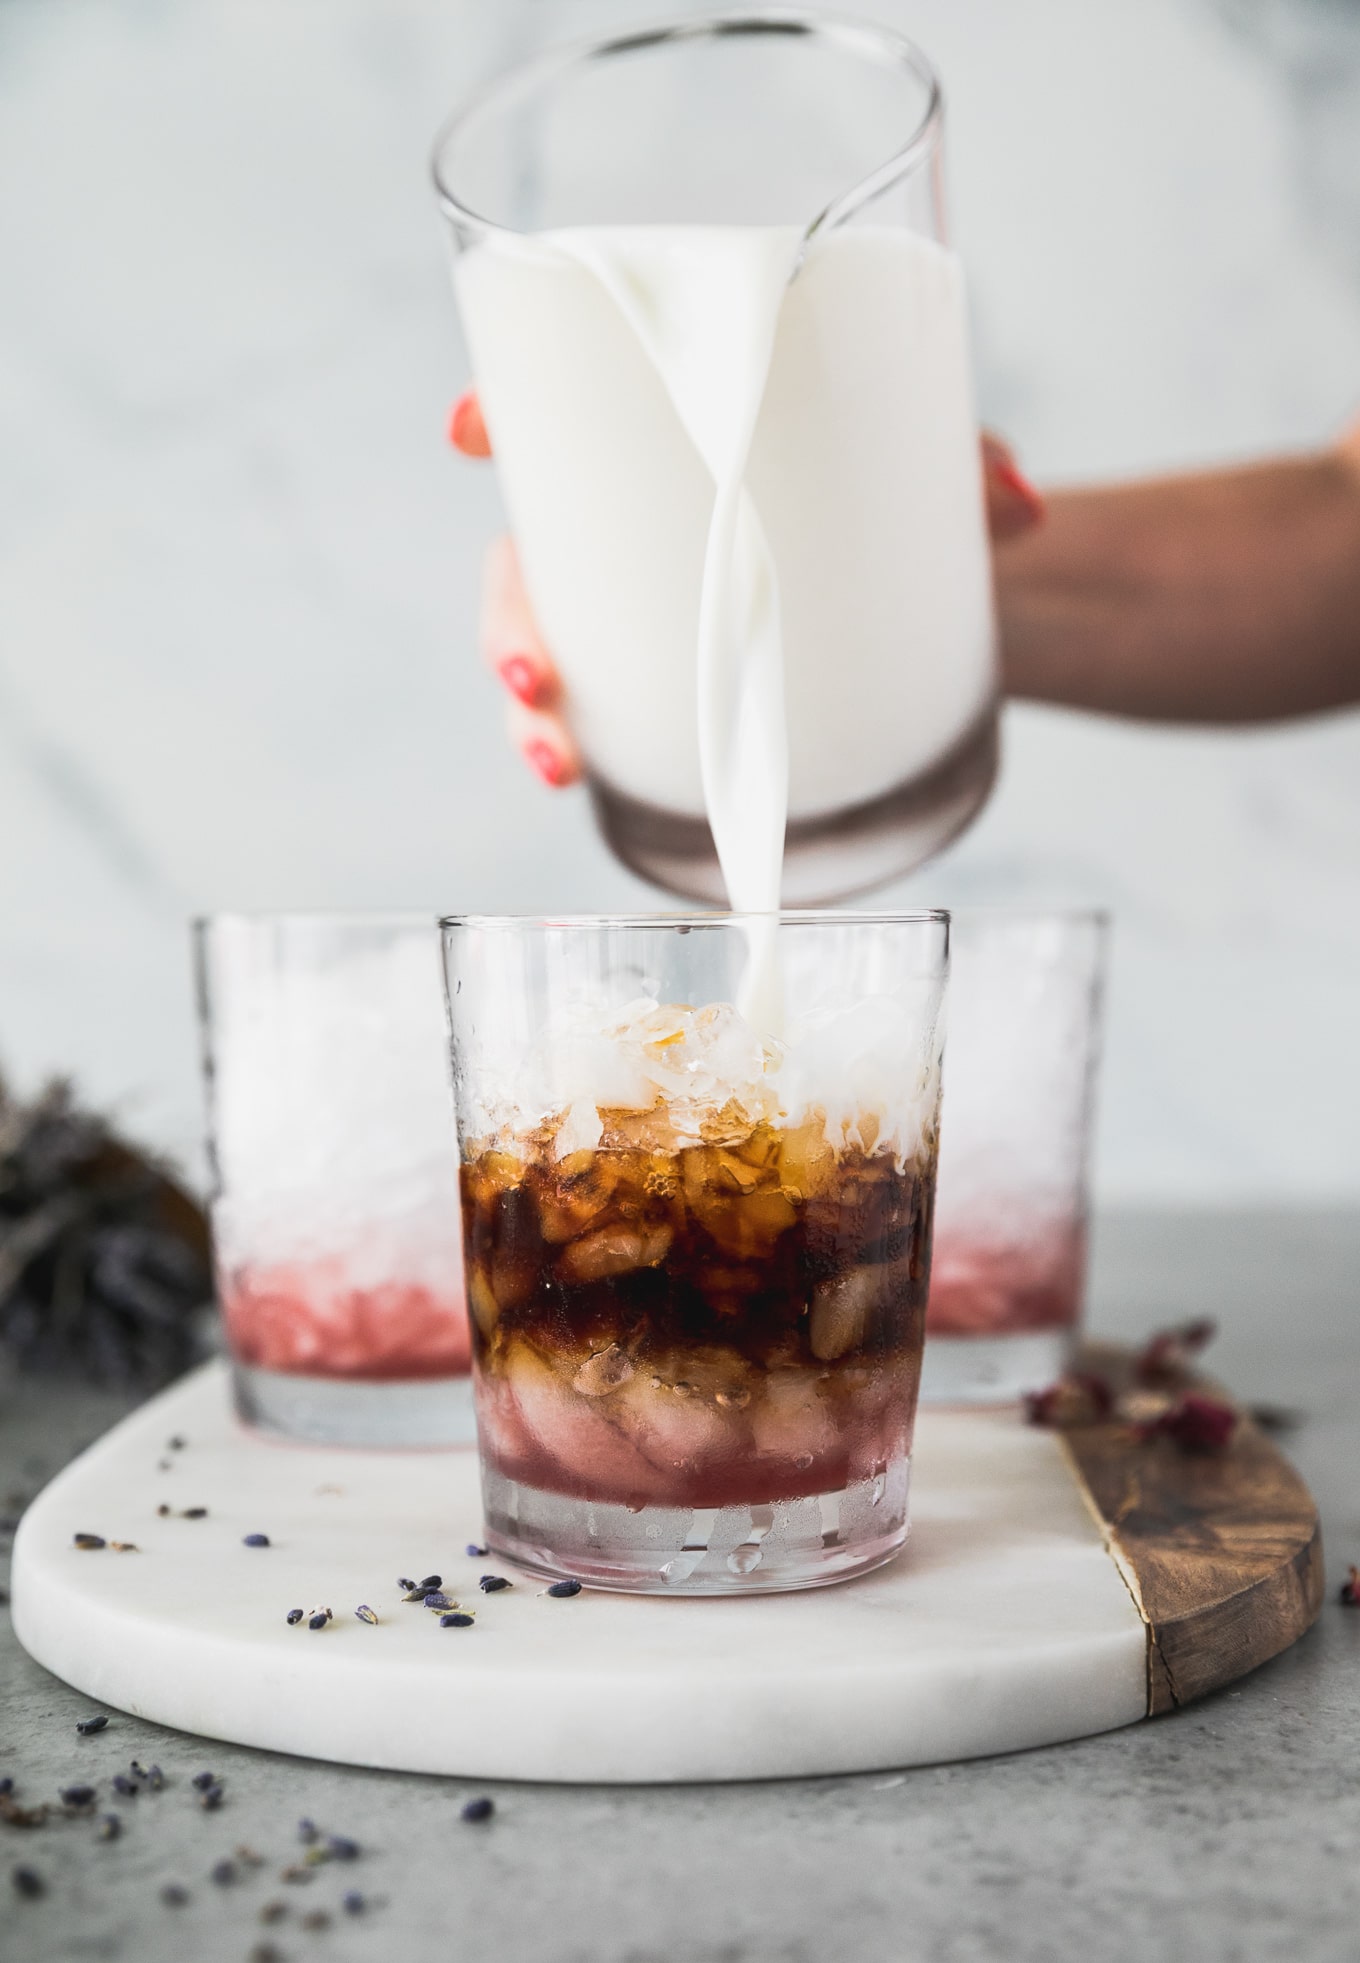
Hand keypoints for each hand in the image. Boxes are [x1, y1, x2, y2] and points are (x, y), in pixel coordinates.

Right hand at [449, 391, 1044, 787]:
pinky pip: (585, 712)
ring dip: (524, 707)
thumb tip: (1020, 512)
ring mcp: (630, 609)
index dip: (493, 412)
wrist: (939, 594)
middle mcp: (624, 520)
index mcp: (661, 436)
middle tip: (533, 667)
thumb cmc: (907, 500)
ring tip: (553, 759)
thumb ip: (966, 473)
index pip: (553, 407)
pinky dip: (566, 748)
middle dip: (504, 616)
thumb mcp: (931, 474)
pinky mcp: (657, 682)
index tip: (468, 426)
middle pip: (523, 556)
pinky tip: (573, 778)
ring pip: (536, 646)